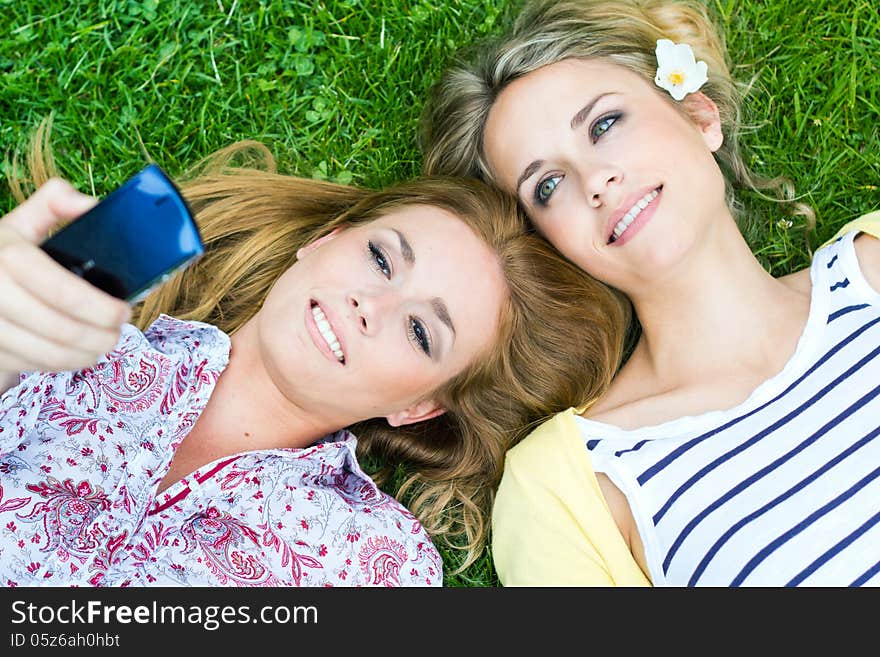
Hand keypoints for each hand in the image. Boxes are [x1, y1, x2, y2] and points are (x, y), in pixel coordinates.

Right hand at [0, 178, 130, 380]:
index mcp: (9, 257)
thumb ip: (52, 204)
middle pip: (61, 329)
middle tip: (117, 334)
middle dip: (99, 337)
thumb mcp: (20, 224)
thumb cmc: (2, 253)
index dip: (100, 307)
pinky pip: (31, 366)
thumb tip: (89, 205)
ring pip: (48, 354)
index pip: (63, 291)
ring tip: (102, 346)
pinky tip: (75, 355)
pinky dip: (59, 364)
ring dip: (84, 355)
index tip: (124, 312)